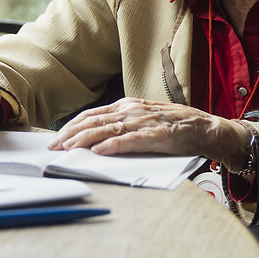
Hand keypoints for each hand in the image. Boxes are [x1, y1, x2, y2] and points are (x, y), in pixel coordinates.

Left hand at [50, 98, 250, 168]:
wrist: (205, 129)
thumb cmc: (174, 127)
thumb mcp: (144, 120)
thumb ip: (122, 126)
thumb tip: (95, 140)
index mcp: (127, 106)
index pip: (91, 115)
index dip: (70, 127)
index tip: (55, 139)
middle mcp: (132, 110)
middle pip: (92, 121)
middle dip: (69, 135)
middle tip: (53, 148)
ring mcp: (143, 122)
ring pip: (106, 130)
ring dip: (83, 141)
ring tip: (67, 150)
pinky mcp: (156, 136)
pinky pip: (129, 140)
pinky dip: (111, 146)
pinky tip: (98, 152)